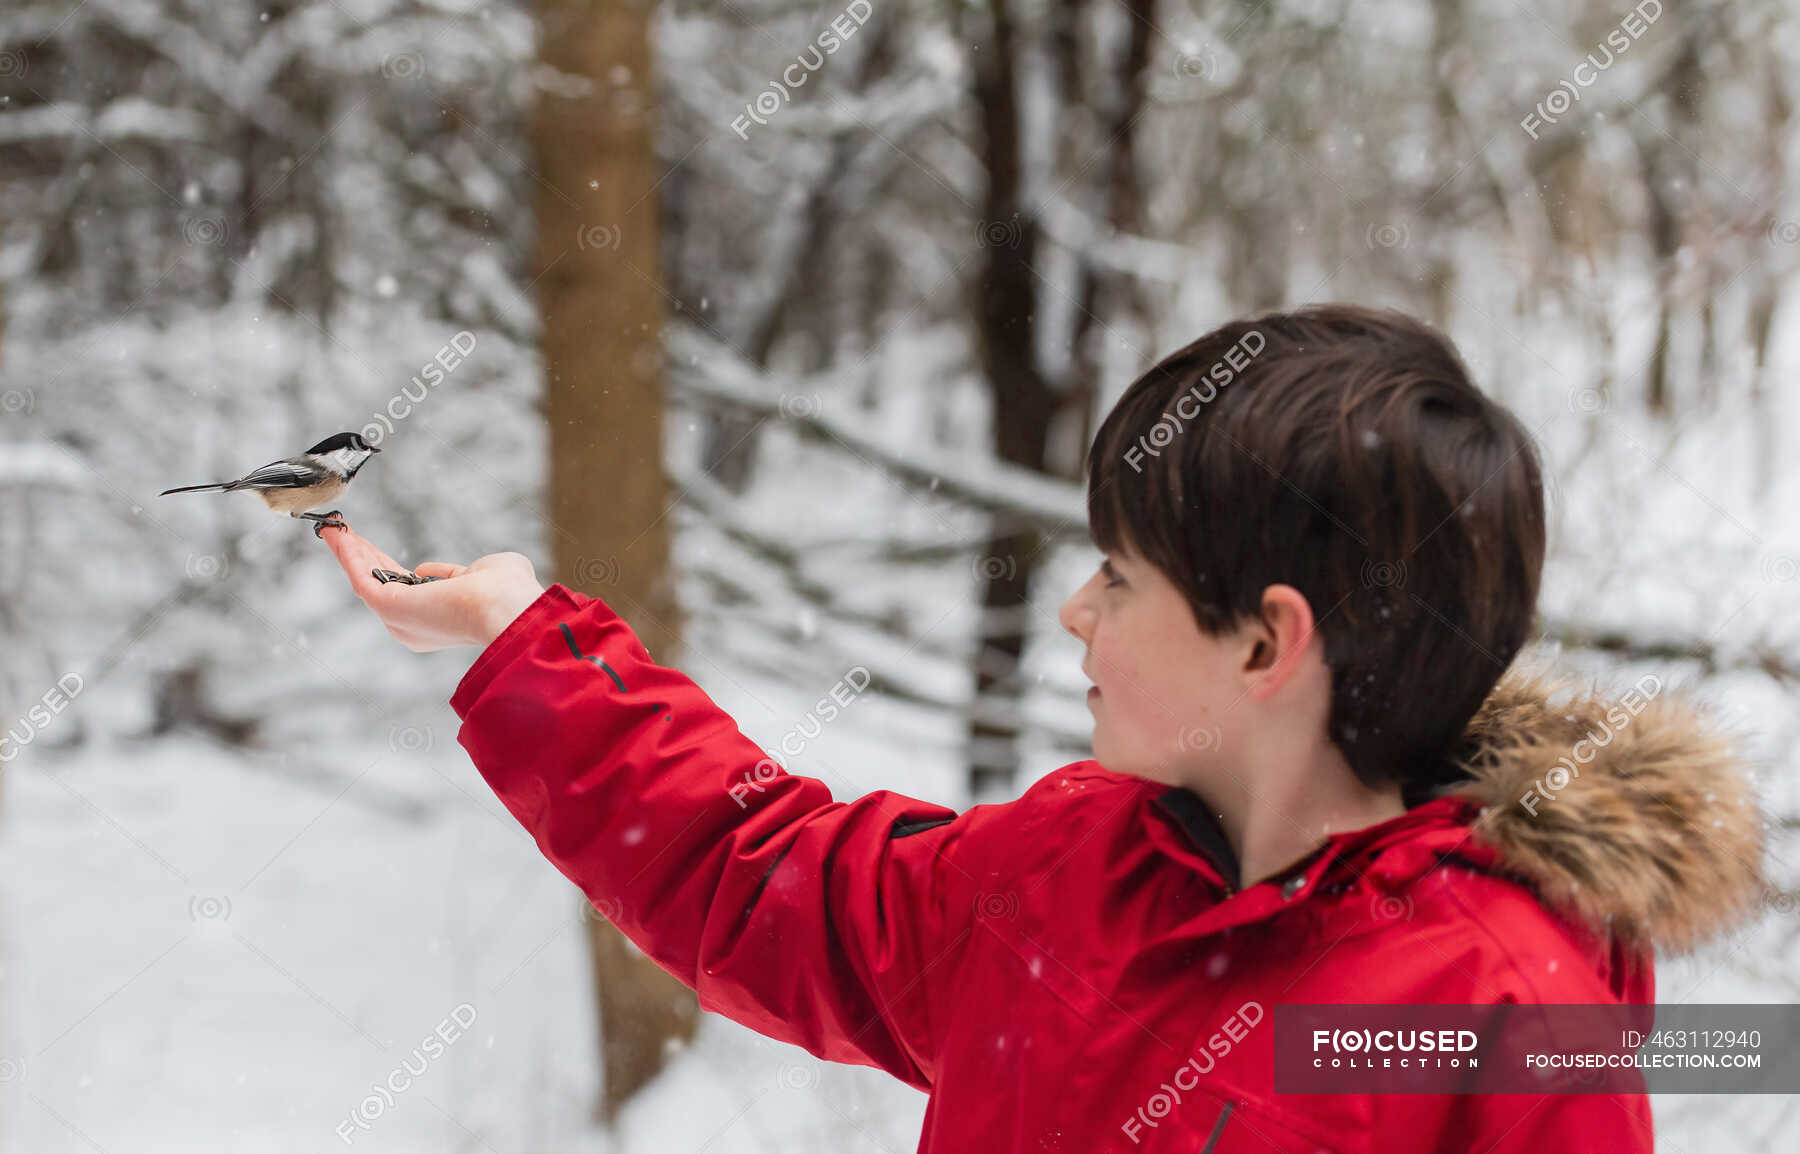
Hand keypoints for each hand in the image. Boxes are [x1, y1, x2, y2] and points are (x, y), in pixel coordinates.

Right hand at [319, 521, 545, 651]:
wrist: (506, 607)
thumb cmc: (507, 594)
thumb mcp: (483, 574)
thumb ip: (455, 573)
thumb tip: (428, 570)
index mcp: (437, 620)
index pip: (406, 590)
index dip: (387, 566)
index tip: (374, 548)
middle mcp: (413, 625)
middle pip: (380, 584)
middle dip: (361, 557)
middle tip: (345, 533)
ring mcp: (400, 619)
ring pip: (366, 580)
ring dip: (349, 553)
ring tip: (334, 529)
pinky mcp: (389, 608)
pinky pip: (360, 578)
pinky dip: (347, 555)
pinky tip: (337, 535)